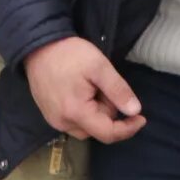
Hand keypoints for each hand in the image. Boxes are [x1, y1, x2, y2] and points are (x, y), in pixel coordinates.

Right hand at [24, 37, 144, 143]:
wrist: (38, 45)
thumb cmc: (69, 54)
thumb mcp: (99, 66)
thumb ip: (118, 90)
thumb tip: (135, 111)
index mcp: (76, 113)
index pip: (108, 133)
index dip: (128, 129)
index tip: (141, 117)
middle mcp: (62, 123)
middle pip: (97, 129)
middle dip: (107, 110)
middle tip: (102, 84)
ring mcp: (53, 120)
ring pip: (86, 126)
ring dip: (95, 111)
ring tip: (90, 85)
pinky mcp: (49, 114)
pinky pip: (73, 121)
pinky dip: (83, 110)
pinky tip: (80, 90)